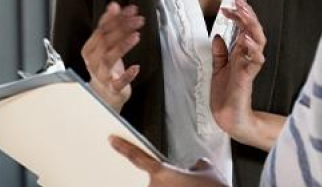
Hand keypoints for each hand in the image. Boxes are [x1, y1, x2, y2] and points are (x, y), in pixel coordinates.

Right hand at [81, 2, 143, 112]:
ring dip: (122, 46)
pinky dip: (126, 76)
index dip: (115, 18)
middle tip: (137, 19)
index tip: (130, 9)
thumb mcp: (106, 45)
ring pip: (108, 59)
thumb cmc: (105, 67)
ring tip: (136, 35)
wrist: (103, 95)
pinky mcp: (112, 89)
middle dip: (122, 28)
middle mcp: (93, 61)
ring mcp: (101, 75)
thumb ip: (110, 25)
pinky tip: (135, 68)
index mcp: (90, 49)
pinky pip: (117, 83)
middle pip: (105, 42)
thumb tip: (114, 5)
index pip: (101, 30)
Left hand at [109, 136, 227, 186]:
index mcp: (162, 174)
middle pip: (148, 181)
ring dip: (168, 184)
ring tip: (185, 182)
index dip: (123, 148)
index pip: (138, 157)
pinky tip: (183, 185)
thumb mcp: (208, 171)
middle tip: (178, 179)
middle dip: (161, 181)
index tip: (112, 140)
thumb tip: (197, 164)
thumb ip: (199, 164)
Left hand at [210, 0, 265, 145]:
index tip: (226, 7)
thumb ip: (220, 52)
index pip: (243, 28)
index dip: (237, 16)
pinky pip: (256, 60)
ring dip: (252, 26)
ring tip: (244, 14)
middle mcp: (247, 56)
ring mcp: (249, 65)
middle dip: (248, 14)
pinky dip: (252, 49)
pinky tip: (245, 39)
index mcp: (240, 52)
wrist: (227, 116)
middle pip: (254, 30)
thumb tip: (218, 35)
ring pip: (259, 41)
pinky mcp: (248, 76)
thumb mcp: (218, 68)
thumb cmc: (225, 93)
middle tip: (238, 1)